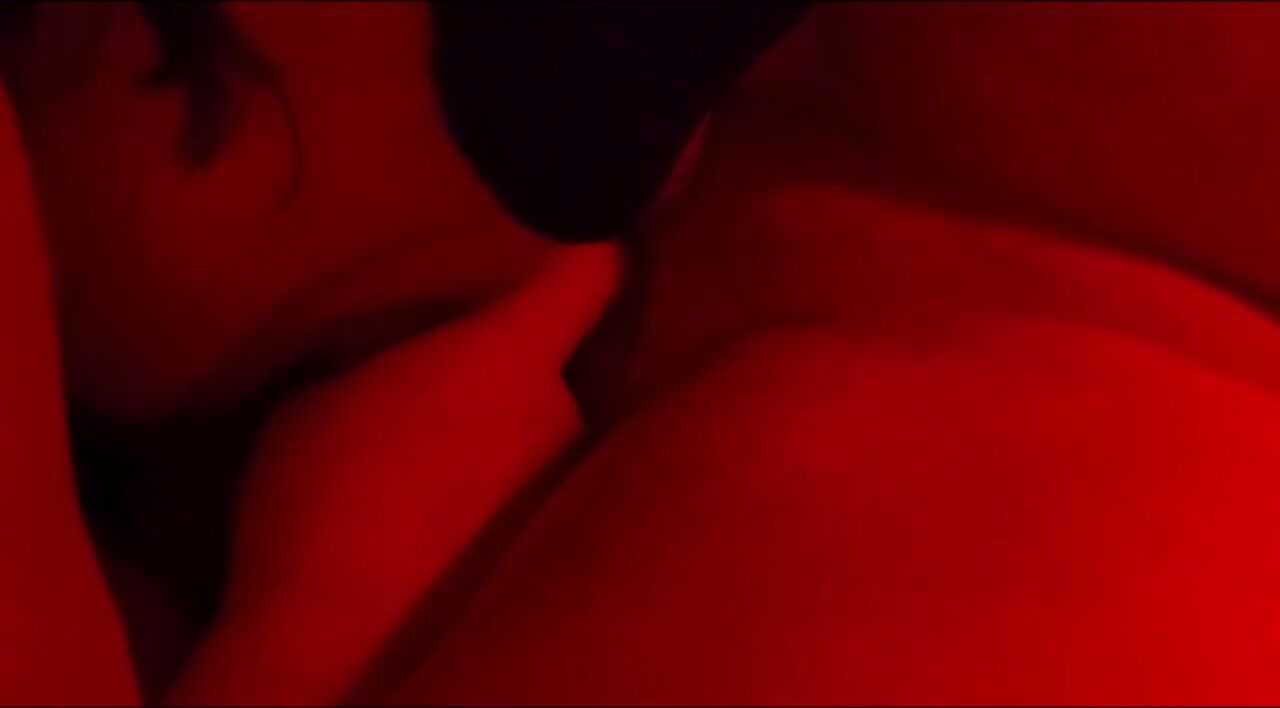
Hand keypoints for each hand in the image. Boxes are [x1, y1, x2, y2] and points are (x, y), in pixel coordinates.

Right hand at [171, 242, 620, 704]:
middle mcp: (562, 413)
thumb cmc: (324, 495)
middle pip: (551, 368)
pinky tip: (434, 529)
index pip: (590, 273)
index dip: (584, 251)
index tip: (563, 249)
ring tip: (422, 475)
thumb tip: (388, 367)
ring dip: (497, 446)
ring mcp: (563, 489)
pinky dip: (492, 504)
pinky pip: (526, 501)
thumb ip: (376, 362)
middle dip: (502, 377)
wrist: (344, 638)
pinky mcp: (549, 553)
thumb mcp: (317, 398)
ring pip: (536, 442)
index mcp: (509, 355)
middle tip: (432, 392)